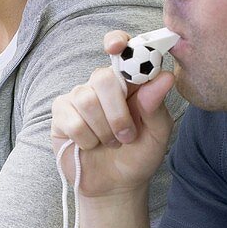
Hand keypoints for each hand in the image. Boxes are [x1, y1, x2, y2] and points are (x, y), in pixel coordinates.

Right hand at [51, 31, 174, 197]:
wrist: (116, 185)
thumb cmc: (139, 155)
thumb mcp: (157, 133)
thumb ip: (156, 106)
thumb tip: (165, 77)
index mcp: (128, 82)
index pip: (121, 48)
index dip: (117, 42)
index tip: (118, 47)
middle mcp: (101, 85)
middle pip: (102, 77)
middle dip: (117, 112)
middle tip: (126, 135)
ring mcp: (78, 98)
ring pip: (86, 100)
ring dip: (103, 130)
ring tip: (110, 143)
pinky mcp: (60, 115)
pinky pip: (71, 120)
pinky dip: (86, 139)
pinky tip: (90, 145)